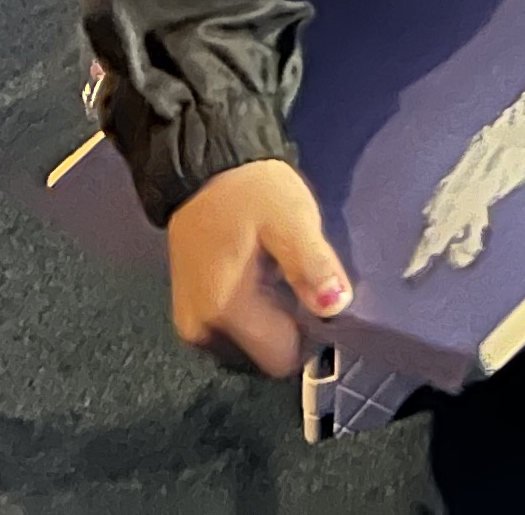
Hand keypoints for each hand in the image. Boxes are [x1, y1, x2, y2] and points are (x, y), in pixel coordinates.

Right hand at [167, 160, 348, 377]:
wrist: (205, 166)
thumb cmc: (251, 192)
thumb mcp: (291, 218)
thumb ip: (312, 264)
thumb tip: (334, 306)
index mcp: (225, 310)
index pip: (281, 358)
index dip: (308, 336)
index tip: (318, 299)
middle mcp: (201, 330)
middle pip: (264, 356)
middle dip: (289, 328)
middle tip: (298, 281)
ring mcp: (191, 324)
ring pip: (249, 346)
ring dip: (271, 322)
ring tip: (279, 277)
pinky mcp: (190, 312)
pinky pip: (233, 332)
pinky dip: (253, 315)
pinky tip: (261, 279)